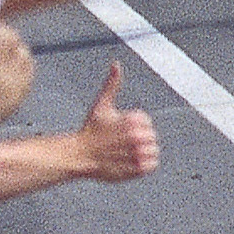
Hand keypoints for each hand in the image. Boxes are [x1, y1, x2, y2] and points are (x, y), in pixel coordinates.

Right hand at [71, 64, 158, 181]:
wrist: (80, 155)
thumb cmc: (90, 130)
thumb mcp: (101, 104)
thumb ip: (112, 84)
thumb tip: (116, 64)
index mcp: (131, 120)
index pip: (147, 122)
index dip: (134, 125)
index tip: (120, 130)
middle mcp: (135, 136)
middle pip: (152, 136)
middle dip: (138, 138)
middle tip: (121, 143)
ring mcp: (136, 154)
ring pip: (154, 151)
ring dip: (143, 152)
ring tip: (126, 153)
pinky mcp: (136, 169)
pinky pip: (152, 165)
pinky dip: (145, 165)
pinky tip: (130, 162)